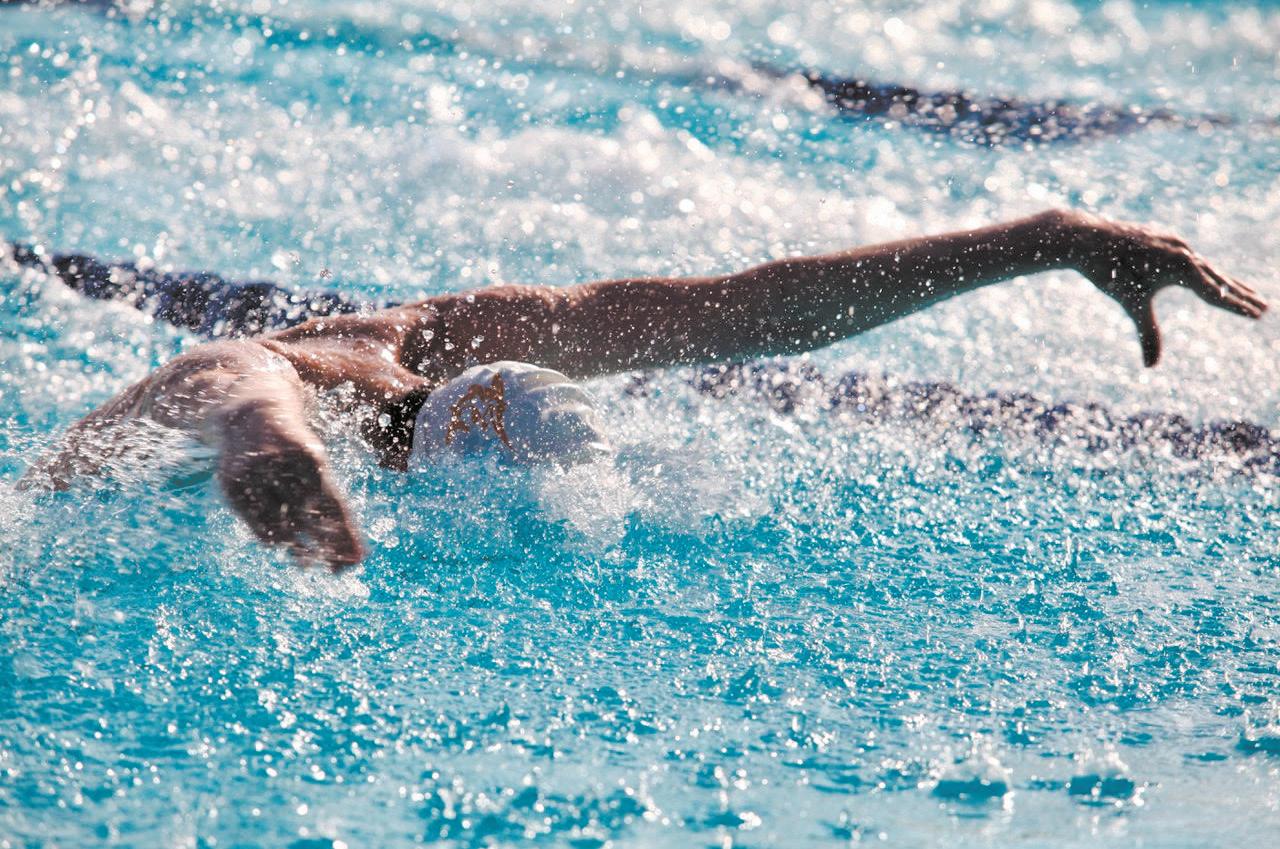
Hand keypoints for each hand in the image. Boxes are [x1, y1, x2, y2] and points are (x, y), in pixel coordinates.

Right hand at [216, 405, 365, 570]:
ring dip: (299, 549)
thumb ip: (331, 505)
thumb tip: (355, 552)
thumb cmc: (293, 449)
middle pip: (309, 521)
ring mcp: (253, 475)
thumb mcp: (315, 468)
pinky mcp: (231, 484)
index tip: (358, 561)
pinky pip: (257, 526)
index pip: (333, 506)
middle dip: (326, 548)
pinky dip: (273, 539)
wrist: (251, 413)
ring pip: (281, 528)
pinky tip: (285, 545)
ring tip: (307, 561)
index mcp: (310, 459)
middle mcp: (281, 466)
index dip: (346, 536)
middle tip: (337, 568)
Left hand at [1068, 213, 1266, 365]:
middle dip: (1241, 295)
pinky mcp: (1164, 239)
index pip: (1215, 293)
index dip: (1237, 307)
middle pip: (1218, 278)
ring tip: (1244, 293)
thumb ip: (1147, 334)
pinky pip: (1191, 257)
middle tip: (1265, 309)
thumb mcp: (1131, 303)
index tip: (1258, 316)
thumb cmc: (1109, 271)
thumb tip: (1150, 367)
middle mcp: (1184, 251)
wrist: (1086, 238)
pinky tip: (1207, 275)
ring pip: (1206, 266)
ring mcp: (1174, 242)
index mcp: (1182, 266)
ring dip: (1226, 281)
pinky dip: (1205, 269)